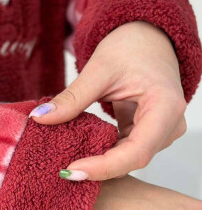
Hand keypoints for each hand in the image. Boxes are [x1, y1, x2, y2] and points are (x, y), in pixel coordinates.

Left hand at [30, 21, 186, 180]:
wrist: (148, 39)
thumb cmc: (131, 47)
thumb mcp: (98, 70)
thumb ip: (71, 98)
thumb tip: (39, 119)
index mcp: (165, 106)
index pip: (137, 151)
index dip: (105, 167)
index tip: (72, 169)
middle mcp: (171, 124)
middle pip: (133, 159)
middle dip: (99, 168)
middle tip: (63, 170)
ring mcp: (163, 131)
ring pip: (129, 159)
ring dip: (100, 162)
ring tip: (68, 162)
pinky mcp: (150, 133)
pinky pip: (126, 151)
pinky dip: (104, 152)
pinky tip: (82, 152)